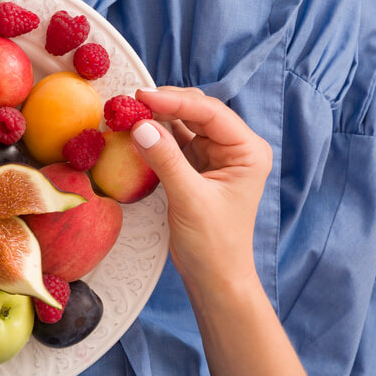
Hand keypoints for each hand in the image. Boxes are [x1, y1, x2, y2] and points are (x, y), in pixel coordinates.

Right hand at [129, 87, 271, 299]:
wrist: (215, 278)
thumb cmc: (214, 244)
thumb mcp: (189, 200)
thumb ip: (166, 160)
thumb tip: (140, 126)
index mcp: (247, 150)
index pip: (210, 113)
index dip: (175, 101)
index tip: (142, 97)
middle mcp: (234, 148)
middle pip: (196, 112)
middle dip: (164, 106)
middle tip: (129, 104)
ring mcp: (214, 156)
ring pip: (183, 124)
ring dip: (156, 118)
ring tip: (127, 113)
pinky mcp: (196, 167)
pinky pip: (173, 142)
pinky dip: (154, 135)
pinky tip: (135, 130)